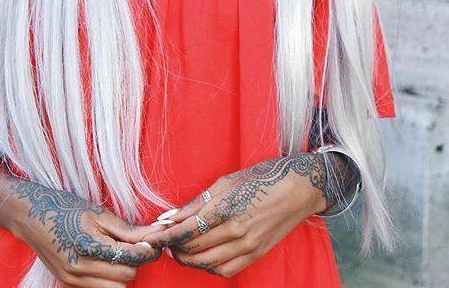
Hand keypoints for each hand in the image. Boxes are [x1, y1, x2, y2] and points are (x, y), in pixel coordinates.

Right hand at [9, 178, 161, 285]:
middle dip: (136, 261)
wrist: (30, 216)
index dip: (148, 251)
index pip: (130, 258)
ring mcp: (73, 280)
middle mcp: (79, 269)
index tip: (155, 241)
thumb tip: (152, 234)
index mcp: (88, 246)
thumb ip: (126, 229)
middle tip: (137, 244)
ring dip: (123, 272)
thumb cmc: (65, 208)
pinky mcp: (69, 284)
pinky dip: (109, 277)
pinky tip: (106, 259)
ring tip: (120, 251)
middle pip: (126, 277)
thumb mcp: (97, 213)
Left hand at [139, 154, 329, 277]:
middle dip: (173, 247)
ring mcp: (247, 246)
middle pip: (194, 249)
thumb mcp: (226, 182)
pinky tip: (202, 256)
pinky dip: (209, 267)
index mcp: (227, 208)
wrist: (298, 189)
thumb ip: (197, 203)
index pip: (187, 229)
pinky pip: (226, 270)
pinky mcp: (256, 254)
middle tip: (162, 240)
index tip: (150, 237)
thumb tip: (170, 216)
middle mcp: (236, 231)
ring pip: (207, 264)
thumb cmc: (261, 178)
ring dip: (188, 259)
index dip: (165, 236)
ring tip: (178, 249)